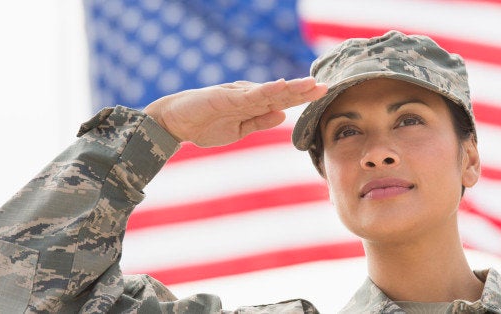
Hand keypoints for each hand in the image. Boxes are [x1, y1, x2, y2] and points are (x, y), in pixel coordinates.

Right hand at [143, 77, 326, 147]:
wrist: (175, 123)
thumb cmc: (205, 125)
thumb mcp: (238, 129)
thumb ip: (260, 121)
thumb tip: (283, 115)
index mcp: (253, 106)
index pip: (282, 101)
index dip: (302, 98)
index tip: (323, 95)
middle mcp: (249, 97)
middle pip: (281, 94)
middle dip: (304, 91)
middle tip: (326, 86)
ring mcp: (238, 95)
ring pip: (270, 91)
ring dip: (291, 88)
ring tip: (311, 84)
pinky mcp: (226, 96)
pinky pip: (250, 95)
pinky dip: (266, 90)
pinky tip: (282, 86)